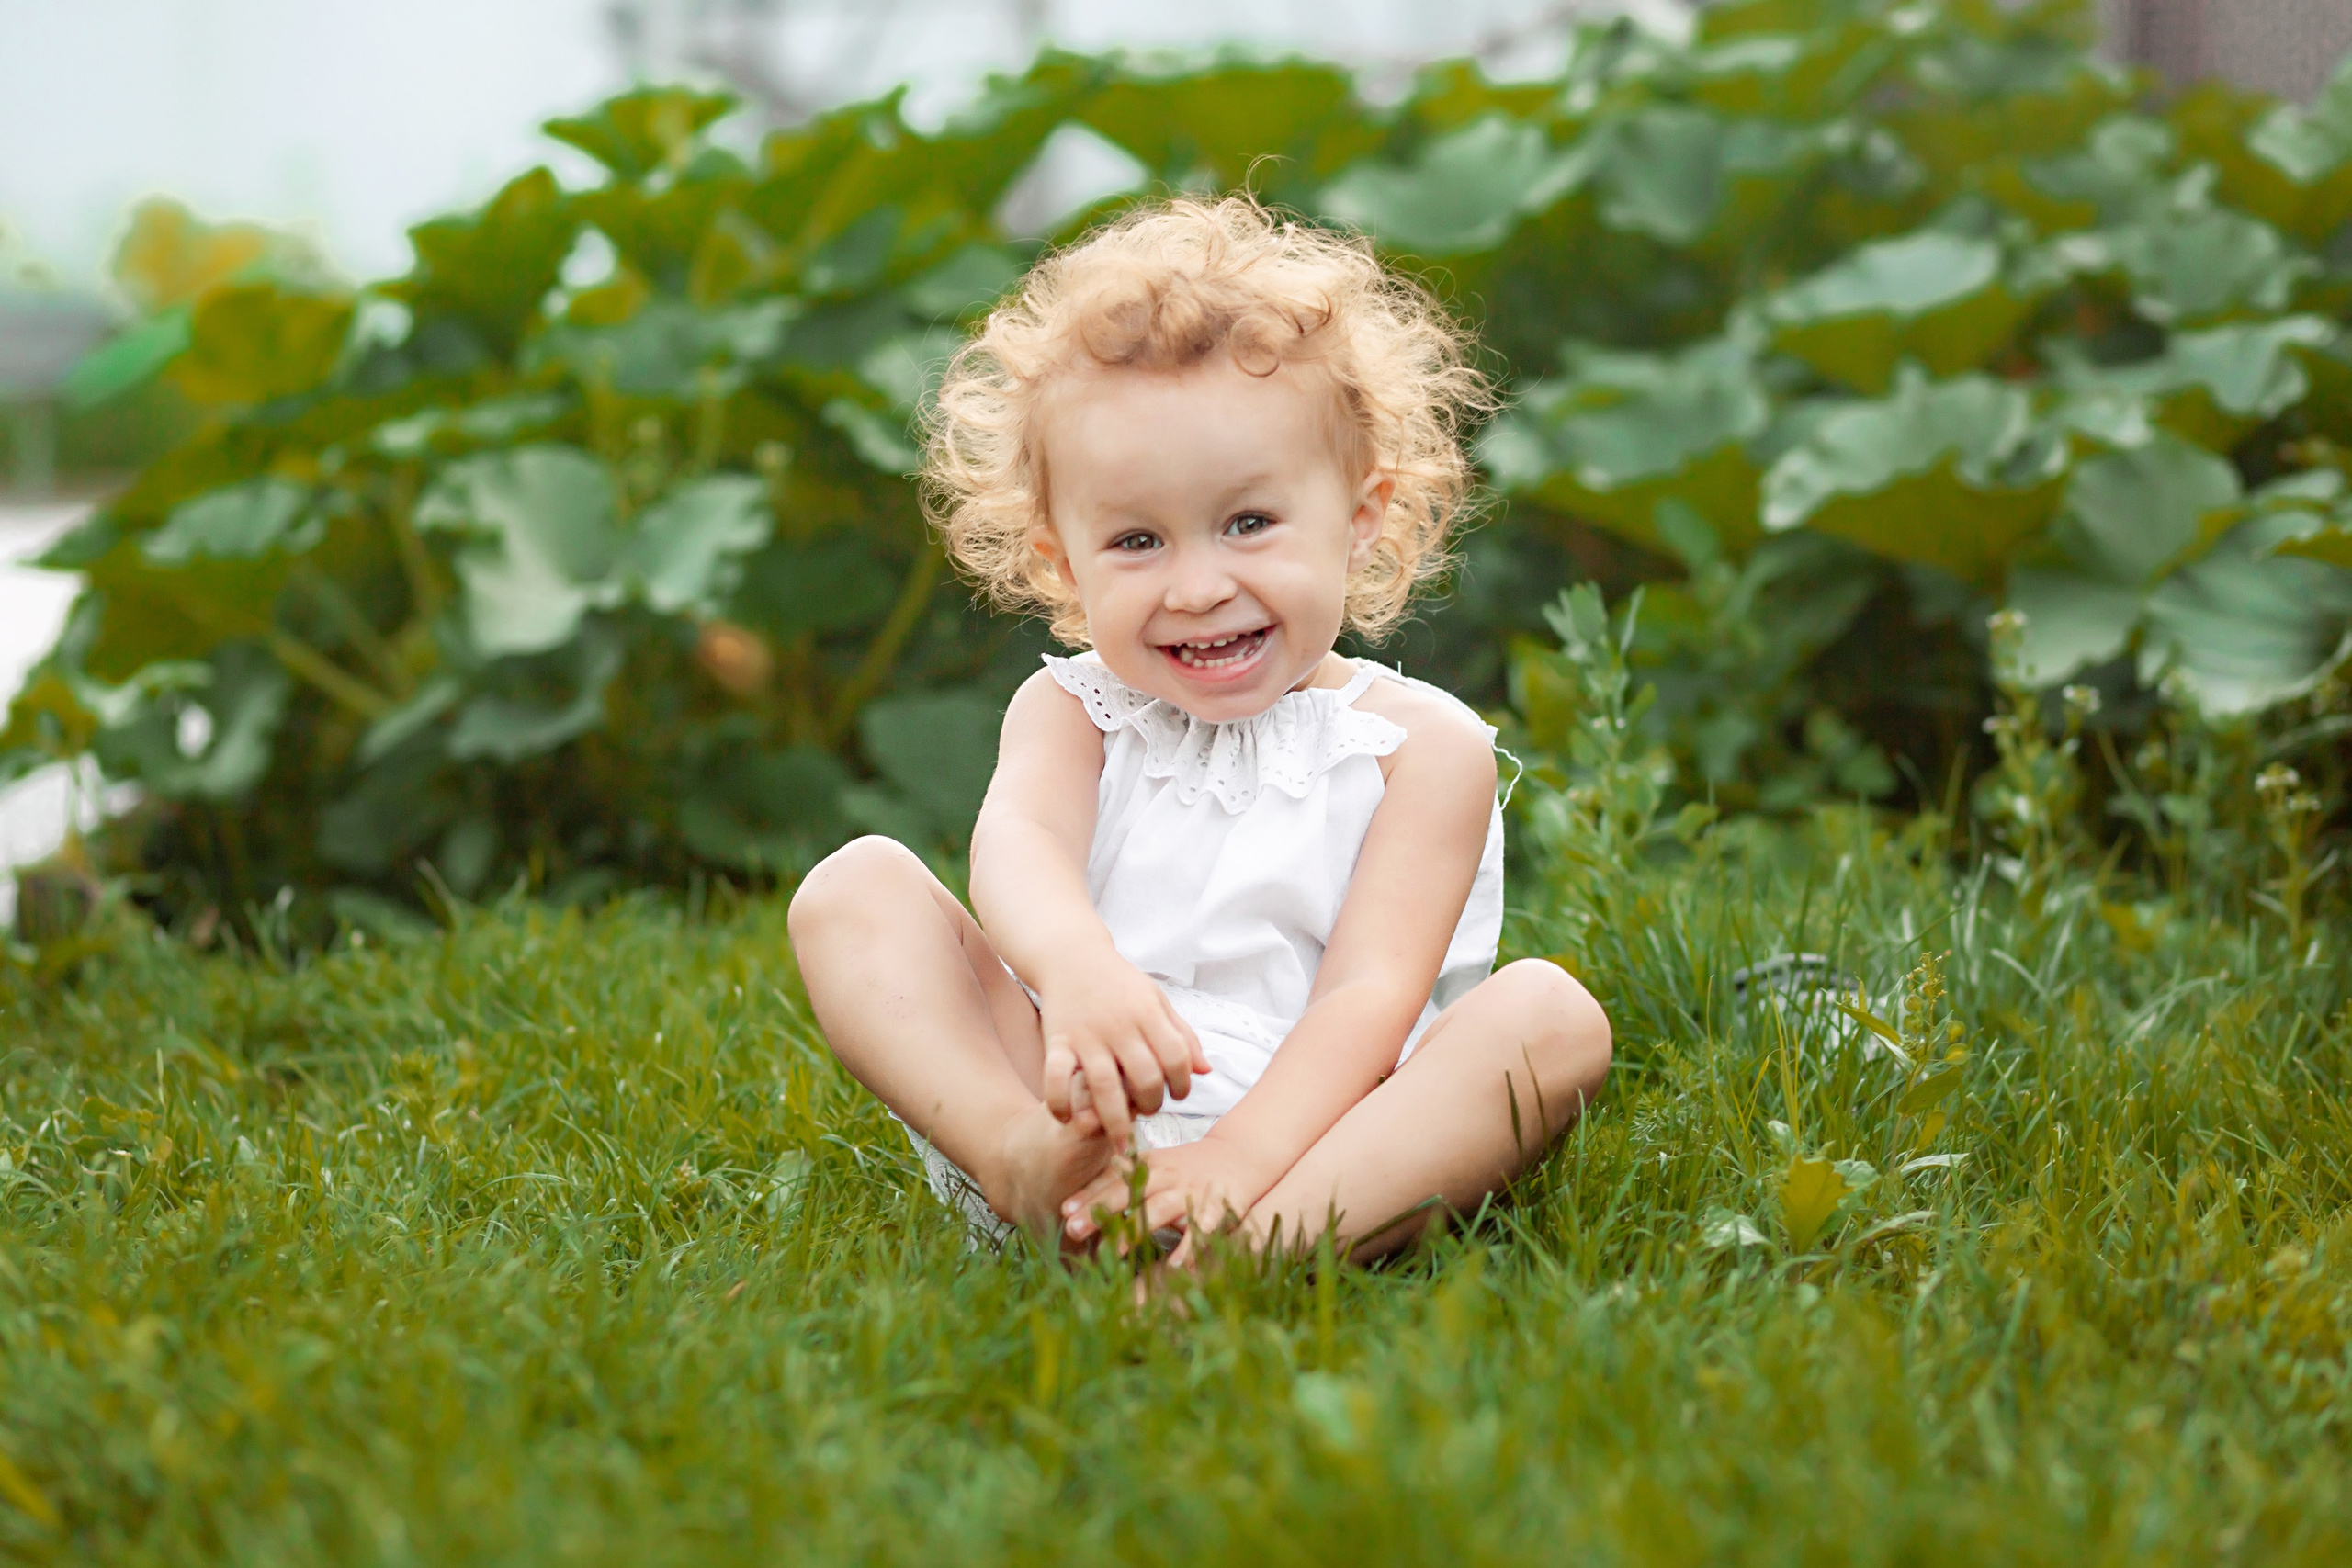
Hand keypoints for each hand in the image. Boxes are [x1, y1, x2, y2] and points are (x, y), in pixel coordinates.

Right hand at [1035, 958, 1209, 1145]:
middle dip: (1152, 1104)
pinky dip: (1060, 1102)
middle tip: (1149, 1109)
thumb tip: (1206, 1071)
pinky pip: (1056, 1077)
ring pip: (1106, 1087)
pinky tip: (1066, 1118)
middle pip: (1145, 1077)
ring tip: (1121, 1138)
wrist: (1072, 958)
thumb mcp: (1157, 1000)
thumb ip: (1182, 1035)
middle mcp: (1119, 1026)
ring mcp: (1087, 1036)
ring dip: (1116, 1119)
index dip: (1183, 1084)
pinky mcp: (1057, 1041)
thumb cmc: (1119, 983)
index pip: (1176, 1058)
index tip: (1178, 1094)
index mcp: (1148, 1014)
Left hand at [1062, 1133, 1279, 1263]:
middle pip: (1129, 1193)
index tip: (1063, 1210)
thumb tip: (1073, 1201)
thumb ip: (1120, 1178)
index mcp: (1149, 1165)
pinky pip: (1202, 1230)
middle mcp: (1167, 1176)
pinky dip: (1191, 1248)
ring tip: (1115, 1251)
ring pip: (1160, 1209)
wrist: (1240, 1156)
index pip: (1113, 1179)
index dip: (1089, 1195)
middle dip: (1101, 1211)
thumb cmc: (1185, 1167)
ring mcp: (1191, 1192)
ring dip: (1137, 1230)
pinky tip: (1178, 1268)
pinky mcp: (1215, 1209)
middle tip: (1072, 1229)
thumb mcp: (1153, 1164)